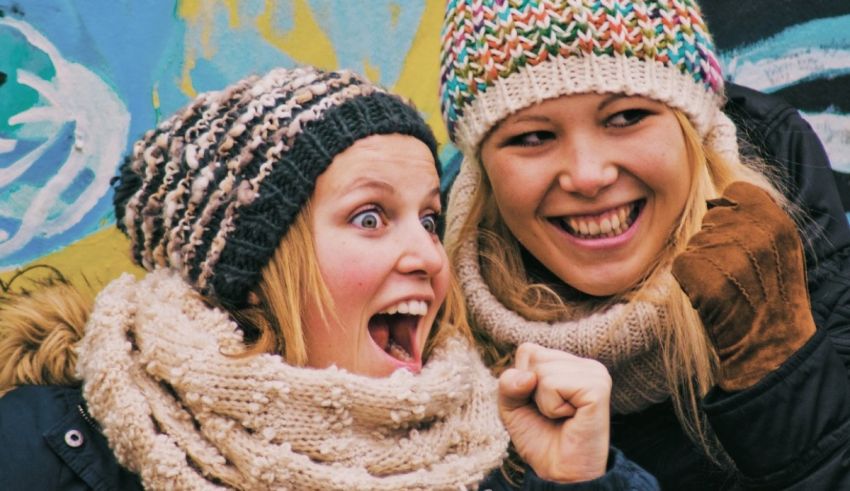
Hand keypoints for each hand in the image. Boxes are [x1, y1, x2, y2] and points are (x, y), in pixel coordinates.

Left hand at [498, 342, 610, 482]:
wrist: (561, 472)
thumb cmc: (540, 438)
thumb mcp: (512, 407)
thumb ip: (508, 384)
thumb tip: (528, 376)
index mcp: (568, 363)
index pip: (528, 350)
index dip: (521, 381)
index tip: (539, 404)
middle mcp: (585, 364)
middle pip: (533, 357)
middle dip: (530, 391)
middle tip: (552, 413)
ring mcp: (594, 373)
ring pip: (541, 371)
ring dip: (542, 402)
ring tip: (562, 416)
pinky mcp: (597, 387)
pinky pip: (552, 384)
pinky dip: (551, 407)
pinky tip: (570, 418)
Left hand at [672, 181, 815, 390]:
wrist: (769, 344)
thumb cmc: (772, 295)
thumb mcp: (782, 248)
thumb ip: (758, 218)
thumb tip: (720, 198)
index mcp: (777, 222)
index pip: (734, 192)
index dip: (729, 212)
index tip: (737, 236)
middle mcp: (753, 233)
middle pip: (710, 219)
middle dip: (714, 242)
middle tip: (734, 272)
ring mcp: (727, 252)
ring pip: (695, 242)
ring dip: (702, 263)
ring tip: (726, 285)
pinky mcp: (701, 272)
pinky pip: (681, 262)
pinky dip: (689, 280)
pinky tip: (709, 296)